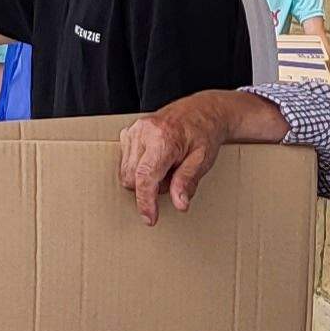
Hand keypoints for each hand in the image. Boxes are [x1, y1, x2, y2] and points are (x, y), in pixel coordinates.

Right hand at [120, 91, 239, 222]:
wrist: (201, 111)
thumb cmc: (204, 135)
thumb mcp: (203, 160)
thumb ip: (187, 181)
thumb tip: (180, 204)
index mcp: (163, 138)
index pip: (146, 177)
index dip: (146, 202)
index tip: (150, 219)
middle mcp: (143, 132)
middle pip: (132, 178)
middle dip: (150, 187)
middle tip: (172, 177)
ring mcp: (133, 130)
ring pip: (126, 173)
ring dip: (144, 178)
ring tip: (165, 167)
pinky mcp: (128, 132)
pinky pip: (124, 163)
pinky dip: (139, 168)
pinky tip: (155, 160)